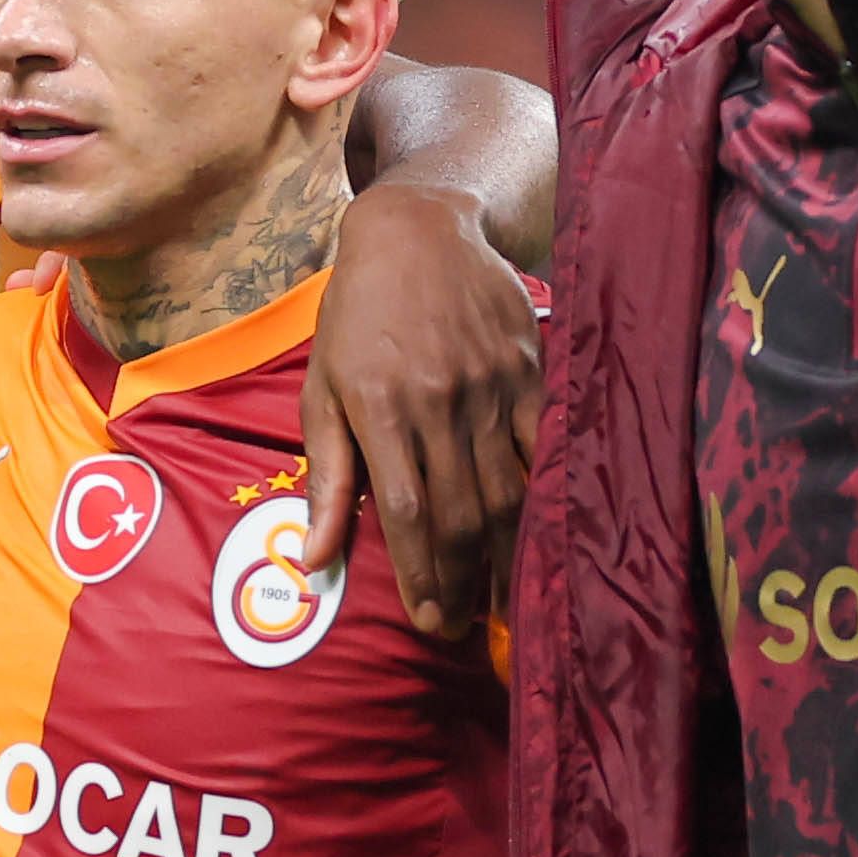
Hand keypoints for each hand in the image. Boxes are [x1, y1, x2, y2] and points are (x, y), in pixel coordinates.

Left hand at [298, 181, 545, 631]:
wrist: (417, 230)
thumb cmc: (356, 317)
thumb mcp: (322, 390)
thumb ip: (326, 476)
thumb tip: (312, 558)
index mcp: (382, 408)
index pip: (409, 514)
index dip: (422, 575)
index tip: (428, 621)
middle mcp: (440, 402)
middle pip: (462, 513)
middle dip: (463, 580)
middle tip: (462, 626)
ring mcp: (491, 385)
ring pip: (508, 489)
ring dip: (506, 554)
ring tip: (501, 601)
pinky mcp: (529, 370)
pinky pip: (544, 446)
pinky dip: (545, 495)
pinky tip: (543, 534)